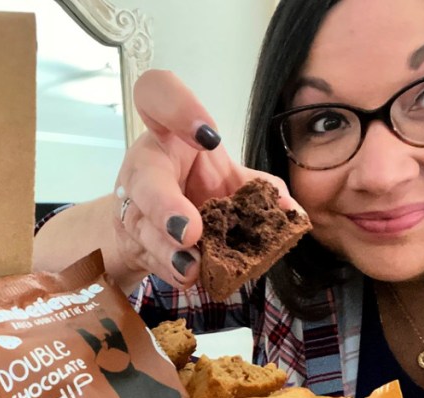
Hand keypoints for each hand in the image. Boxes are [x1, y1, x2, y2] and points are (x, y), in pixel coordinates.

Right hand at [113, 70, 299, 288]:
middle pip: (144, 178)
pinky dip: (168, 269)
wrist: (152, 221)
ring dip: (166, 249)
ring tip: (190, 267)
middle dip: (165, 206)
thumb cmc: (190, 184)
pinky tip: (188, 277)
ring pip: (142, 226)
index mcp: (167, 133)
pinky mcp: (130, 240)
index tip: (208, 136)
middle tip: (189, 231)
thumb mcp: (223, 176)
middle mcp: (144, 165)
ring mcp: (131, 206)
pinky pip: (146, 255)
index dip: (178, 108)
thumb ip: (255, 187)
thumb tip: (293, 211)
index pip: (156, 95)